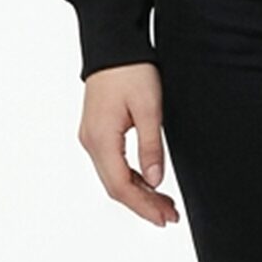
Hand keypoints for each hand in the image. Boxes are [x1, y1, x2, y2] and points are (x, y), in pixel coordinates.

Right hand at [77, 63, 179, 226]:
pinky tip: (148, 180)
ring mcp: (92, 137)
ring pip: (113, 176)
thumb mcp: (149, 107)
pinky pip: (112, 163)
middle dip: (143, 203)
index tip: (164, 218)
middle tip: (169, 215)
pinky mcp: (97, 130)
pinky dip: (130, 176)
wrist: (113, 44)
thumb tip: (156, 182)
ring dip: (138, 191)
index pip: (121, 186)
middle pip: (115, 186)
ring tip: (164, 203)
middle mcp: (91, 142)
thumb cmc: (131, 69)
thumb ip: (151, 146)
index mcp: (101, 139)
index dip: (144, 206)